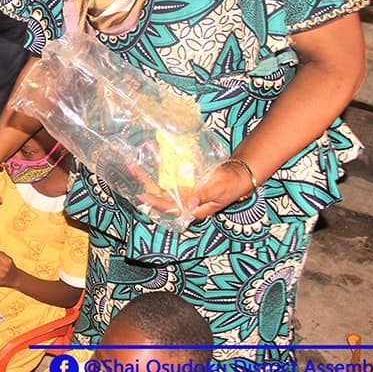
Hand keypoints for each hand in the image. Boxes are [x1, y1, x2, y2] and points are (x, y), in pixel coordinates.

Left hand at [134, 161, 255, 221]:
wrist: (239, 175)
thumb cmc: (231, 185)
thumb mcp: (219, 190)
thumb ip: (204, 196)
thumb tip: (189, 205)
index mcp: (194, 209)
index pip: (170, 208)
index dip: (155, 203)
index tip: (141, 196)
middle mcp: (187, 203)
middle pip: (162, 197)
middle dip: (146, 186)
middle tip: (132, 171)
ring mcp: (186, 193)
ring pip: (164, 188)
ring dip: (150, 178)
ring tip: (136, 166)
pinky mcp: (187, 184)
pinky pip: (170, 180)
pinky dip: (161, 172)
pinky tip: (152, 162)